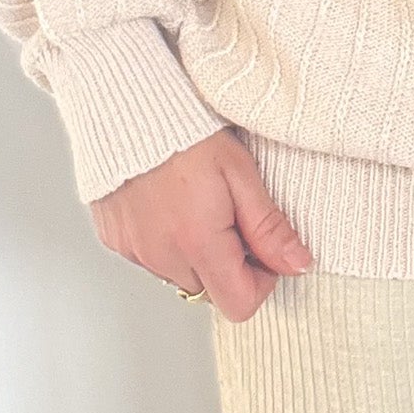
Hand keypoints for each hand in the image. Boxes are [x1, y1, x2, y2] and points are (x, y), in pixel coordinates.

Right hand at [90, 129, 313, 322]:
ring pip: (179, 276)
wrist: (126, 107)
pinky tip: (170, 204)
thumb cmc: (185, 132)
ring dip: (195, 253)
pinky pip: (150, 258)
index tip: (261, 248)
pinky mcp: (116, 240)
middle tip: (229, 216)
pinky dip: (166, 241)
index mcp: (197, 242)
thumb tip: (297, 263)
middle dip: (228, 264)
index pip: (238, 304)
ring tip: (197, 204)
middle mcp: (161, 256)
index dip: (260, 281)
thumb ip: (268, 227)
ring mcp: (134, 250)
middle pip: (209, 292)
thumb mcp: (240, 173)